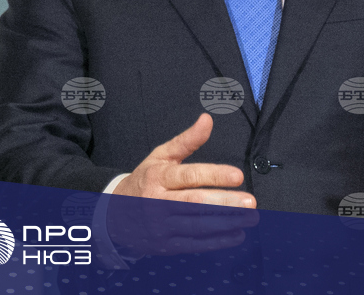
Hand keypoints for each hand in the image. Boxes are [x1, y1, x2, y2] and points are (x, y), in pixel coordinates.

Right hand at [107, 113, 257, 255]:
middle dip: (225, 203)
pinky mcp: (164, 244)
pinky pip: (193, 243)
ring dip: (226, 223)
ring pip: (196, 225)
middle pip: (194, 202)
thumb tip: (208, 119)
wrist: (113, 214)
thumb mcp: (160, 156)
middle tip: (250, 202)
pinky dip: (216, 241)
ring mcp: (160, 226)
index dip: (214, 175)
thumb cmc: (145, 180)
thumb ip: (187, 140)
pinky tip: (236, 234)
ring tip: (250, 218)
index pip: (189, 176)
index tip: (238, 176)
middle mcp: (157, 202)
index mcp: (159, 177)